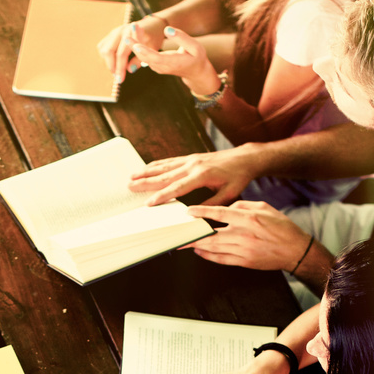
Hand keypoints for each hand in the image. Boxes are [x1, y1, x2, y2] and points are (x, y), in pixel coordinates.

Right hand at [98, 15, 165, 81]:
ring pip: (103, 49)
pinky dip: (105, 57)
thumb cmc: (152, 39)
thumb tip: (129, 70)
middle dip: (112, 67)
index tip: (120, 80)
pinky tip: (113, 63)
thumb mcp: (151, 50)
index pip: (121, 54)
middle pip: (108, 51)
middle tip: (118, 77)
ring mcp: (114, 31)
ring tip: (116, 71)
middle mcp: (120, 30)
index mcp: (131, 32)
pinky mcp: (110, 34)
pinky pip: (102, 47)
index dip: (120, 68)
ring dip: (108, 62)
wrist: (151, 26)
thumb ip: (140, 60)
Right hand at [128, 149, 261, 206]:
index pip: (178, 188)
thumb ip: (212, 205)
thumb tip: (195, 215)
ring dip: (147, 172)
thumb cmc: (238, 177)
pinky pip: (169, 161)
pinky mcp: (190, 157)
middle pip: (165, 175)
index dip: (162, 196)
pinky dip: (156, 165)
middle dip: (146, 182)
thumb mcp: (229, 194)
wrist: (244, 158)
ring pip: (164, 166)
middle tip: (130, 186)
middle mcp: (193, 165)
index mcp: (202, 175)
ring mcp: (191, 160)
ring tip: (132, 176)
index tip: (148, 203)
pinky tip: (147, 168)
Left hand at [129, 24, 219, 95]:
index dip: (146, 52)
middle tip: (130, 29)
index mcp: (174, 63)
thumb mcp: (195, 47)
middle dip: (136, 44)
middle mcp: (163, 67)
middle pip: (146, 57)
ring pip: (142, 56)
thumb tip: (167, 29)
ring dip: (135, 42)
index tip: (136, 45)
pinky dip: (138, 45)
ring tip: (132, 27)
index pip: (157, 59)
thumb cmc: (196, 57)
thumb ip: (182, 38)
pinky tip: (134, 33)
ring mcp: (157, 68)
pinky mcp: (154, 65)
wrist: (195, 72)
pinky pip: (143, 55)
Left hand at [184, 201, 310, 270]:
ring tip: (183, 244)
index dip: (201, 213)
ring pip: (213, 248)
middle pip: (211, 235)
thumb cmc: (281, 227)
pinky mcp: (244, 262)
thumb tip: (225, 208)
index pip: (219, 213)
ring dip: (196, 246)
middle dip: (192, 235)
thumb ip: (242, 206)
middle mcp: (243, 235)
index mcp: (248, 218)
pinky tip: (199, 251)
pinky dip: (208, 256)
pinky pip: (221, 259)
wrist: (295, 250)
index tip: (188, 212)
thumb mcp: (264, 208)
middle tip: (178, 235)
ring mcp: (243, 250)